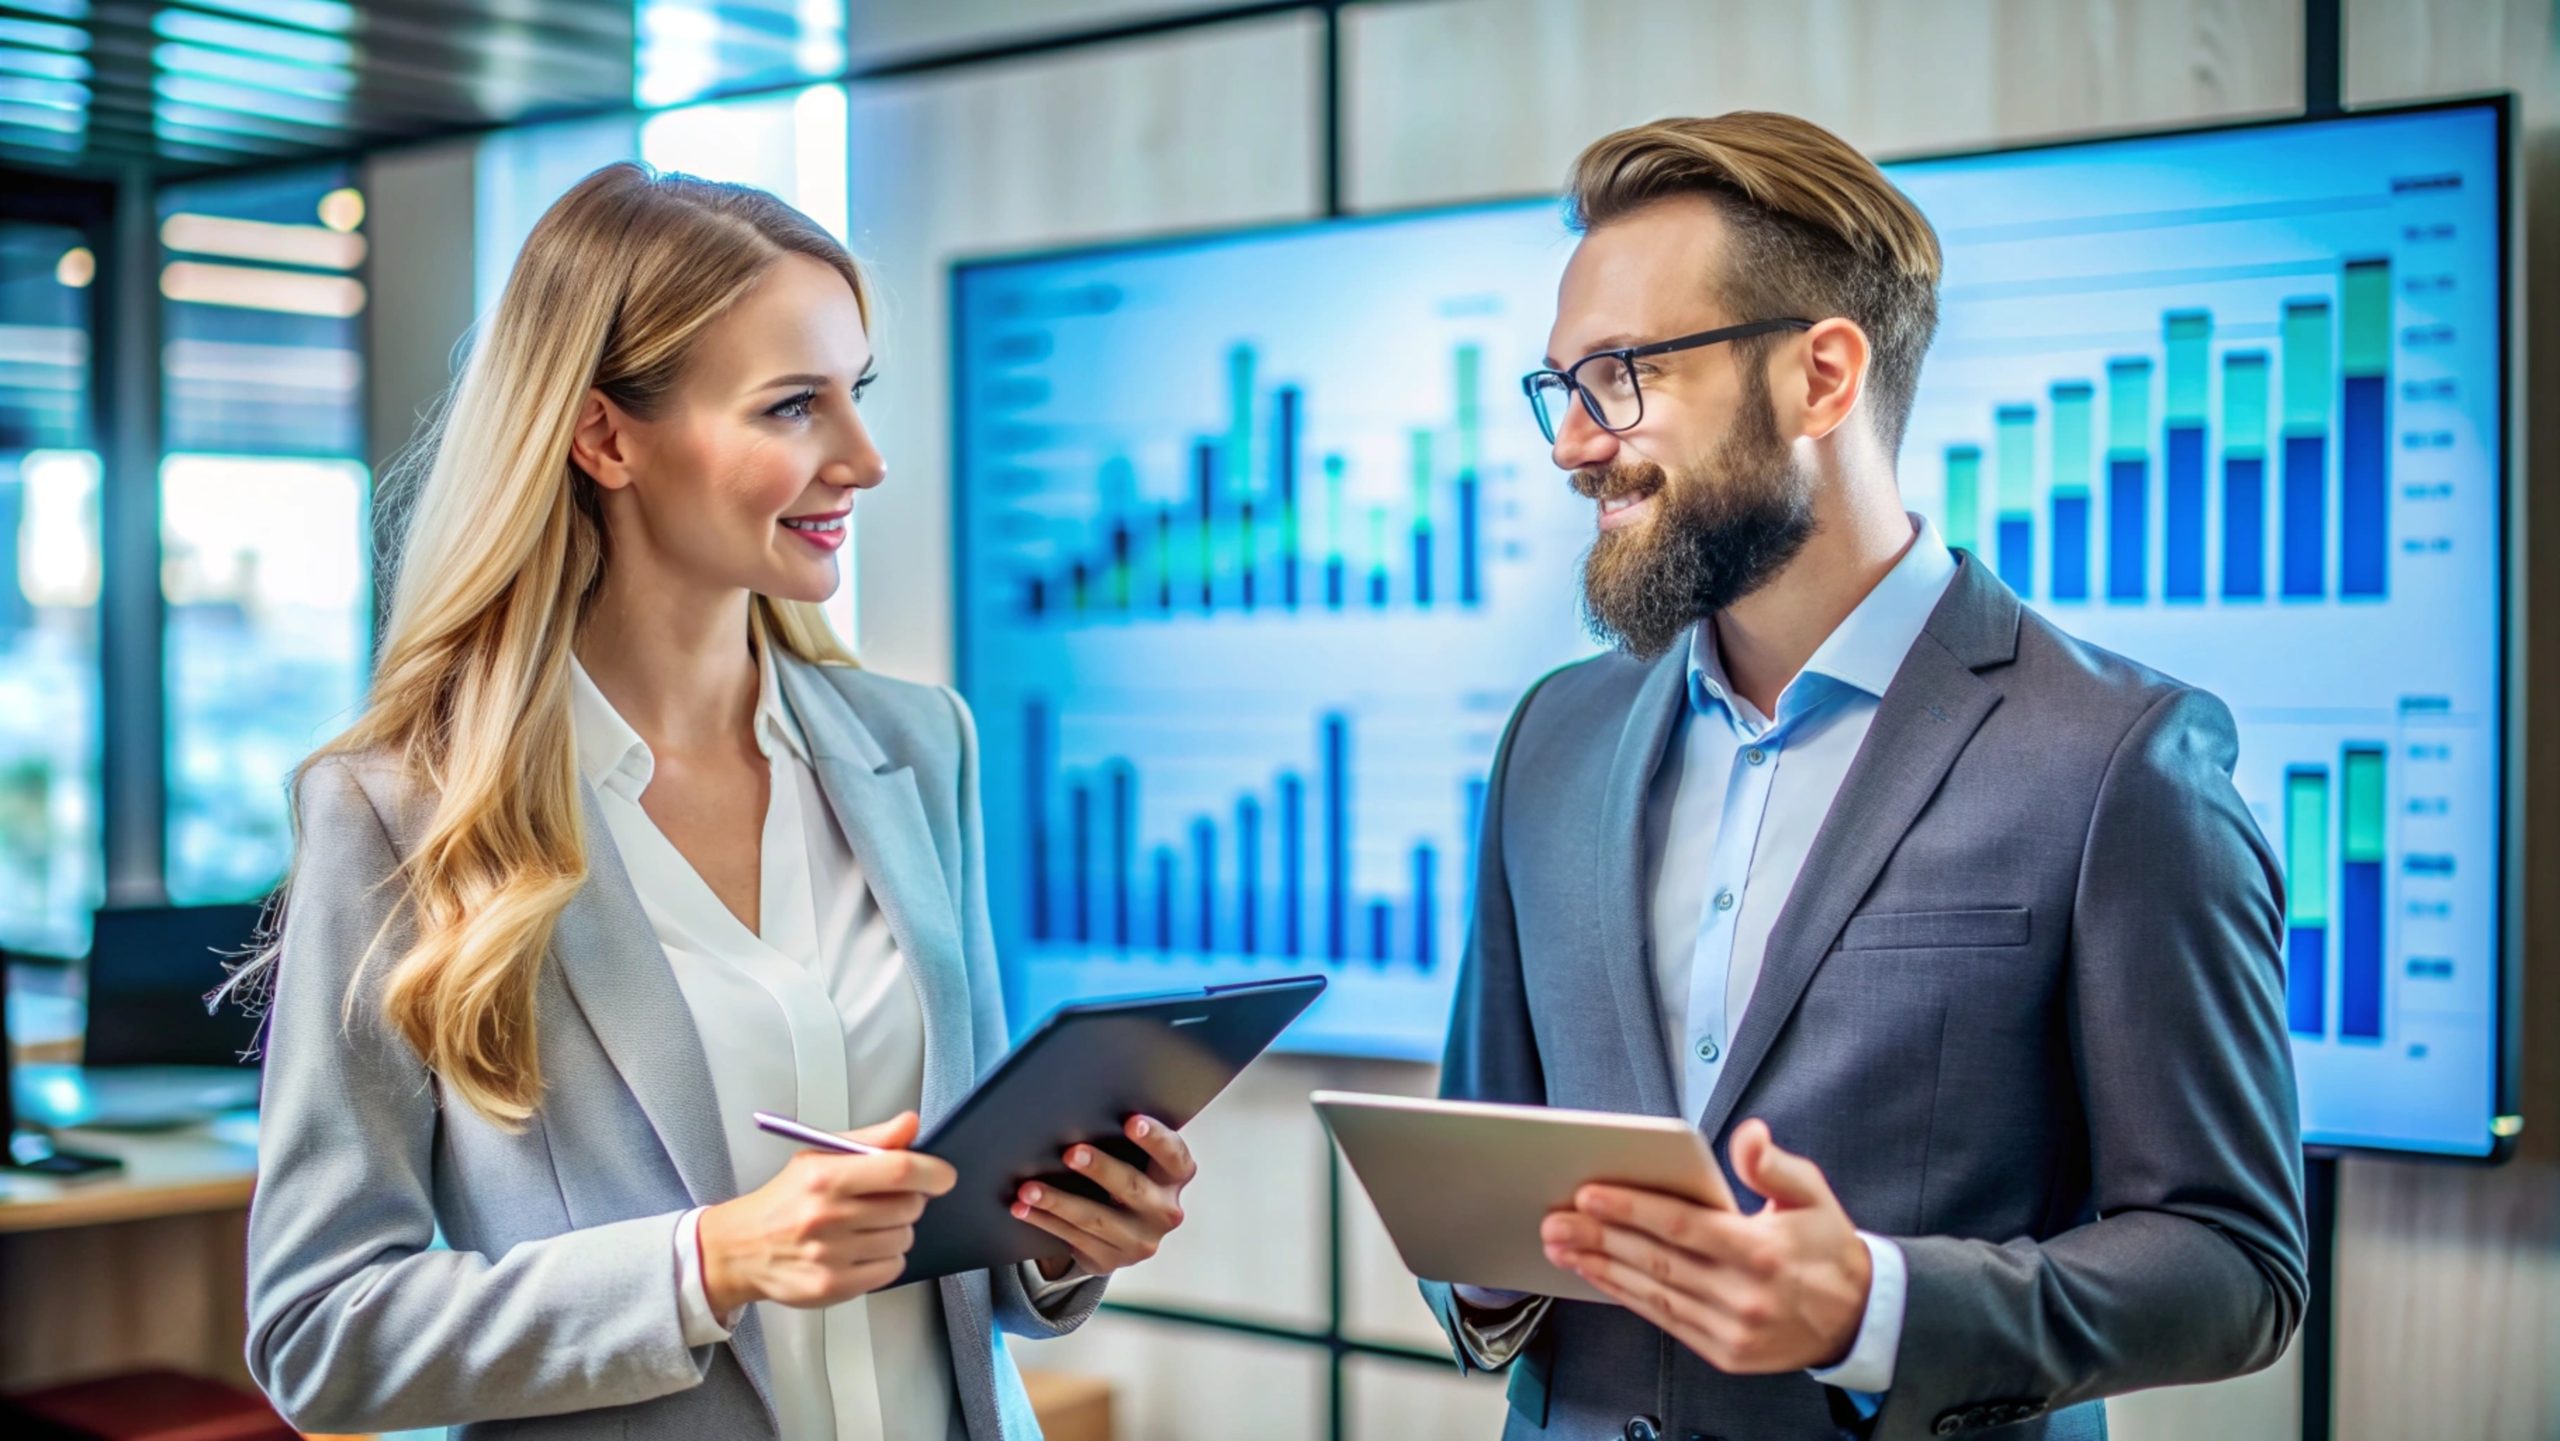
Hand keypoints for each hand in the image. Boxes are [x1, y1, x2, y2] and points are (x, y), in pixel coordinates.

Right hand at [697, 1111, 956, 1314]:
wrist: (741, 1248)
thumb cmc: (785, 1199)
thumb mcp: (819, 1158)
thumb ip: (870, 1140)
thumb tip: (911, 1123)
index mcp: (824, 1177)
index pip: (898, 1170)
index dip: (932, 1171)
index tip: (944, 1176)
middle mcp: (826, 1216)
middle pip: (908, 1207)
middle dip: (912, 1202)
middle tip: (892, 1200)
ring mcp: (829, 1255)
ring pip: (903, 1239)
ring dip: (898, 1231)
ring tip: (869, 1226)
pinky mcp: (832, 1286)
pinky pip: (891, 1270)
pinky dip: (887, 1259)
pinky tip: (864, 1249)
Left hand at [1011, 1114, 1195, 1279]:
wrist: (1122, 1229)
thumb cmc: (1124, 1175)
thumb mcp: (1137, 1158)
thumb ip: (1124, 1138)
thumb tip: (1082, 1108)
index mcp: (1175, 1177)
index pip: (1173, 1154)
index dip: (1155, 1139)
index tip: (1131, 1121)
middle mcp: (1164, 1211)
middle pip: (1131, 1187)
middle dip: (1099, 1169)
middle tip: (1071, 1153)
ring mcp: (1139, 1241)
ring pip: (1094, 1218)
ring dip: (1057, 1201)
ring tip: (1028, 1188)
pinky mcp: (1111, 1260)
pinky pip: (1073, 1238)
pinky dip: (1045, 1221)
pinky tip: (1024, 1209)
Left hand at [1539, 1118, 1871, 1373]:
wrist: (1857, 1318)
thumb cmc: (1827, 1247)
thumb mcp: (1812, 1194)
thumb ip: (1774, 1164)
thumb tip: (1749, 1135)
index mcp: (1763, 1252)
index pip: (1683, 1227)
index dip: (1631, 1209)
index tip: (1589, 1193)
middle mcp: (1744, 1296)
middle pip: (1656, 1262)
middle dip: (1599, 1239)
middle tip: (1556, 1220)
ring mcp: (1732, 1330)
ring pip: (1653, 1295)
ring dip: (1602, 1270)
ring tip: (1562, 1248)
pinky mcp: (1724, 1352)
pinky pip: (1664, 1320)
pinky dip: (1626, 1297)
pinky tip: (1599, 1276)